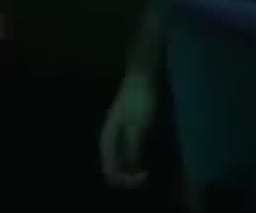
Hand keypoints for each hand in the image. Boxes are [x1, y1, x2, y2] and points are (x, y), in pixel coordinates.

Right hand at [98, 71, 157, 188]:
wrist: (142, 76)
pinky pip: (128, 151)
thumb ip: (132, 148)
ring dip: (132, 169)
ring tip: (147, 172)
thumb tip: (132, 169)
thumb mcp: (137, 125)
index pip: (110, 170)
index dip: (126, 179)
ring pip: (121, 160)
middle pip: (114, 167)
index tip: (144, 176)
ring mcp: (119, 134)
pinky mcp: (129, 129)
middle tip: (147, 176)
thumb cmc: (139, 99)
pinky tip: (147, 159)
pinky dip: (136, 159)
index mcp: (108, 139)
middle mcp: (110, 139)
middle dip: (129, 177)